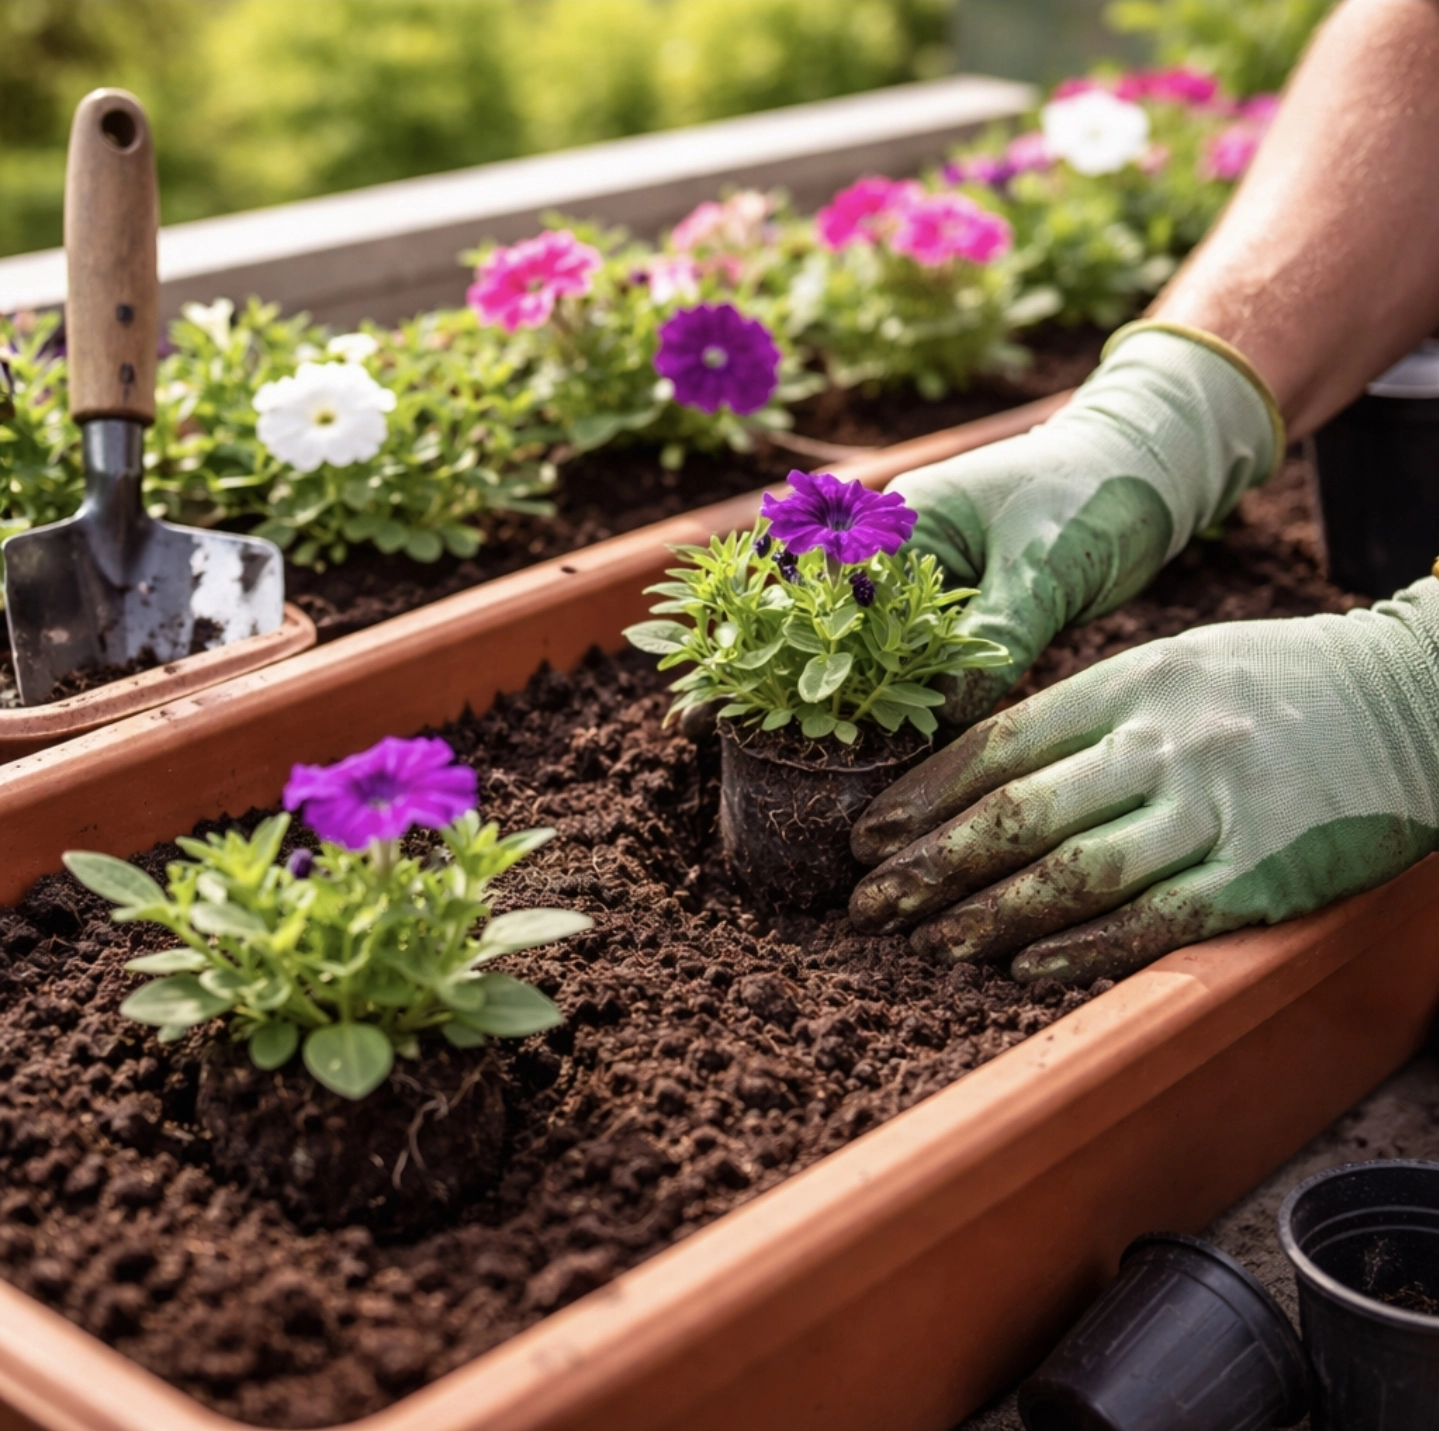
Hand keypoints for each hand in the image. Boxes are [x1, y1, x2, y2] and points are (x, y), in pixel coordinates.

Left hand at [849, 581, 1438, 984]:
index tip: (868, 836)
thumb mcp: (1169, 667)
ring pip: (1073, 874)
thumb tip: (980, 776)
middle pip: (1017, 815)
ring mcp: (1212, 809)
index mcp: (1128, 683)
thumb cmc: (1275, 680)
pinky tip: (1025, 971)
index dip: (922, 797)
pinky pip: (1153, 921)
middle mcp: (1161, 742)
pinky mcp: (1261, 874)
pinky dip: (1083, 951)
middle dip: (930, 867)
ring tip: (930, 944)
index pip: (997, 745)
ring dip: (989, 917)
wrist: (1415, 695)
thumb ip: (1082, 717)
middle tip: (870, 905)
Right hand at [889, 324, 1279, 725]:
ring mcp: (936, 585)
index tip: (849, 713)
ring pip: (902, 652)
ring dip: (902, 695)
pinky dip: (939, 691)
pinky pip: (941, 659)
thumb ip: (995, 637)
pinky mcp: (968, 611)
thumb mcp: (1042, 571)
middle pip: (865, 631)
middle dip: (867, 684)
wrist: (1148, 477)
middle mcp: (906, 554)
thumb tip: (945, 713)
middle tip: (865, 746)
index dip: (845, 656)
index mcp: (904, 523)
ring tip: (888, 752)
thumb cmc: (1093, 496)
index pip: (852, 599)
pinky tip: (930, 733)